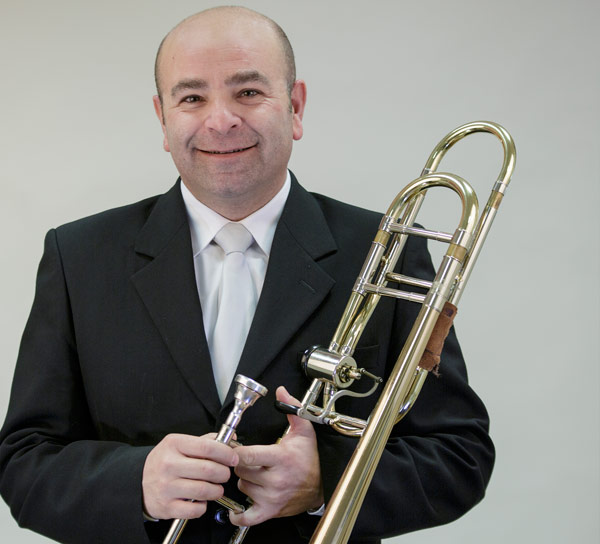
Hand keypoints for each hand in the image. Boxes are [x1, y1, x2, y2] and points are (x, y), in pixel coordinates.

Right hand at [142, 433, 238, 519]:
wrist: (138, 483)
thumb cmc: (164, 462)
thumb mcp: (179, 444)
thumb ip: (205, 441)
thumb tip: (231, 437)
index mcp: (173, 444)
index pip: (207, 447)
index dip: (225, 453)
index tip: (233, 458)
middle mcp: (168, 464)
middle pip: (208, 469)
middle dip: (223, 473)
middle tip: (224, 474)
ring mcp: (166, 486)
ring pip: (204, 490)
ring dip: (217, 490)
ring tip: (216, 488)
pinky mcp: (166, 507)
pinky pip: (194, 510)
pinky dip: (203, 506)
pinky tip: (201, 500)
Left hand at [229, 386, 322, 526]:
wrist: (323, 485)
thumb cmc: (310, 458)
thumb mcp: (304, 430)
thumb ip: (292, 408)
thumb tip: (281, 391)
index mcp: (281, 458)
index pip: (248, 456)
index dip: (235, 451)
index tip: (232, 447)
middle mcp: (276, 480)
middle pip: (241, 470)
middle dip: (242, 463)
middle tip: (250, 459)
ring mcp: (272, 497)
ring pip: (242, 487)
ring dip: (245, 480)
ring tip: (256, 474)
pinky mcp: (270, 511)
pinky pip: (246, 517)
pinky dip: (238, 513)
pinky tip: (237, 506)